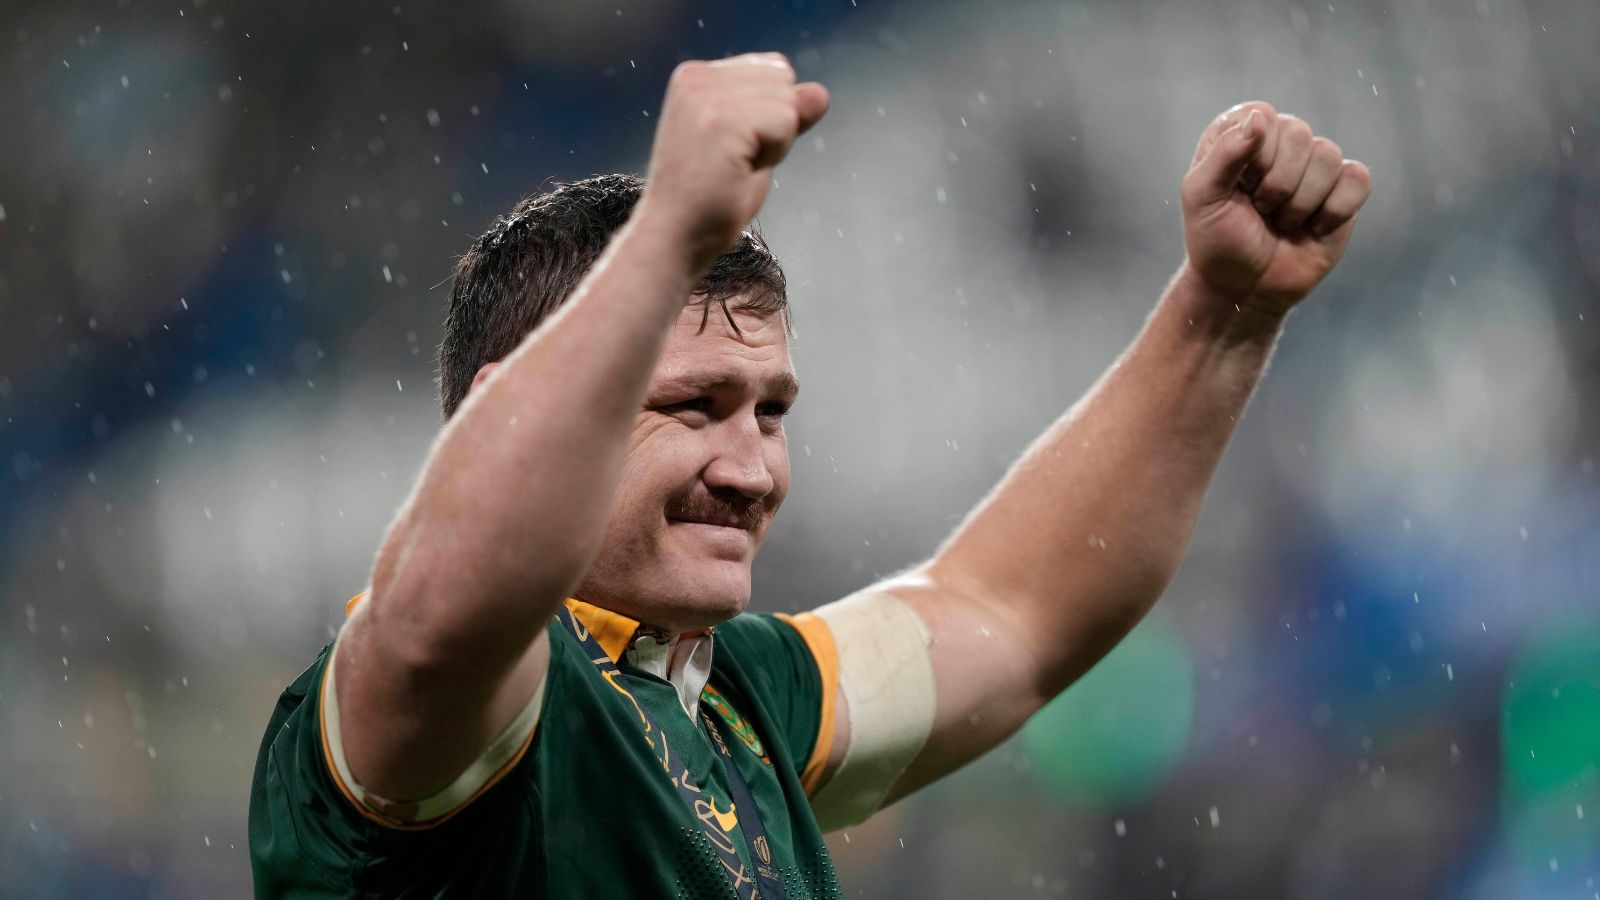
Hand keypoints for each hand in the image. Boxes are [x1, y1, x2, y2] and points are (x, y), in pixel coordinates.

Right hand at [637, 52, 829, 270]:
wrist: (673, 236)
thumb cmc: (710, 198)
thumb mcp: (755, 144)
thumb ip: (786, 113)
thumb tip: (820, 92)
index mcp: (696, 75)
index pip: (773, 70)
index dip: (769, 115)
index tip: (733, 146)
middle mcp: (696, 76)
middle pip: (783, 79)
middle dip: (776, 125)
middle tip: (735, 160)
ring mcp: (706, 96)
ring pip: (788, 101)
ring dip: (775, 142)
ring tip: (735, 166)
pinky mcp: (722, 119)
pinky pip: (786, 121)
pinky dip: (775, 152)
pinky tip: (739, 170)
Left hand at [1180, 102, 1371, 315]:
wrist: (1245, 288)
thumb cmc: (1217, 240)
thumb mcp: (1201, 198)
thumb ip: (1223, 154)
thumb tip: (1261, 117)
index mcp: (1240, 132)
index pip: (1262, 116)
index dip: (1254, 157)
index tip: (1239, 187)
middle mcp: (1280, 141)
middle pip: (1298, 133)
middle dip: (1276, 185)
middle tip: (1260, 210)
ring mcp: (1314, 165)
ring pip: (1327, 156)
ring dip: (1300, 203)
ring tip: (1282, 221)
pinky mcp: (1344, 190)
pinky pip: (1357, 179)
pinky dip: (1333, 212)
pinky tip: (1313, 228)